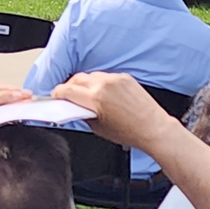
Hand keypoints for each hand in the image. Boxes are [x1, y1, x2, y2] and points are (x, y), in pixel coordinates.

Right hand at [51, 72, 176, 149]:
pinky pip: (105, 76)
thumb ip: (83, 114)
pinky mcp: (124, 77)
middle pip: (76, 79)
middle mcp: (104, 84)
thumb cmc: (130, 132)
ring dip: (84, 84)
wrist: (153, 128)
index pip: (67, 90)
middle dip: (69, 87)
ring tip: (87, 95)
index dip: (58, 93)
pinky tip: (103, 94)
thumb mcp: (98, 128)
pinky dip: (100, 83)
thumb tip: (74, 107)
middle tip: (68, 96)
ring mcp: (115, 79)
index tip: (56, 96)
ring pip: (90, 76)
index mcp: (96, 98)